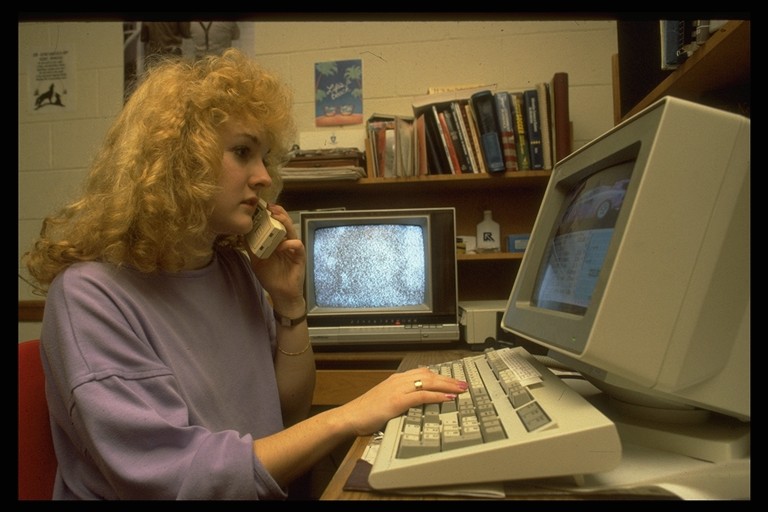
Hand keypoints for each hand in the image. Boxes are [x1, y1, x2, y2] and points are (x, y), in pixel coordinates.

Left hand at [246, 204, 305, 312]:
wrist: (281, 294)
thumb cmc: (270, 276)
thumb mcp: (257, 260)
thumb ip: (252, 248)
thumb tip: (242, 234)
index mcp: (277, 240)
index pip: (276, 222)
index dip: (270, 213)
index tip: (261, 206)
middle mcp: (287, 242)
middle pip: (285, 222)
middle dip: (278, 213)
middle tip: (269, 207)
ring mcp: (294, 249)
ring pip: (292, 231)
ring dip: (285, 222)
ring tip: (276, 217)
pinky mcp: (300, 257)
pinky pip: (297, 246)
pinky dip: (289, 244)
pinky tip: (281, 245)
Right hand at [338, 368, 467, 436]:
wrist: (350, 416)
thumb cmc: (366, 411)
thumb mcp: (386, 400)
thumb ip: (401, 397)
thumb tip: (417, 402)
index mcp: (396, 380)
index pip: (423, 372)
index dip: (440, 375)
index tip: (452, 379)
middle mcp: (398, 381)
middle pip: (429, 375)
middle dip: (448, 379)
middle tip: (463, 383)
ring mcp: (398, 390)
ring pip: (428, 382)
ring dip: (447, 385)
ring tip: (460, 389)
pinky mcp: (397, 401)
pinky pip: (421, 396)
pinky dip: (436, 396)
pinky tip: (447, 398)